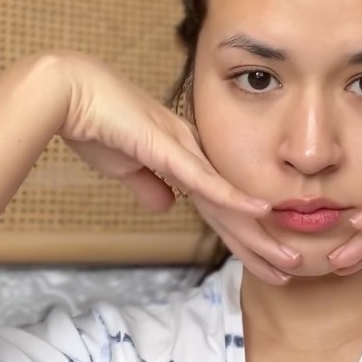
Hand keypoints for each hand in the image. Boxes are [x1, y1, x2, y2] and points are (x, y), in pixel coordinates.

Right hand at [58, 54, 299, 284]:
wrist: (68, 92)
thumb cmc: (93, 124)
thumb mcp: (123, 166)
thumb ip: (146, 185)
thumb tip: (165, 207)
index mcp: (183, 157)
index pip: (219, 207)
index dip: (243, 238)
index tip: (265, 262)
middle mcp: (193, 152)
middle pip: (233, 208)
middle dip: (262, 244)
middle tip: (292, 269)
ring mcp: (183, 148)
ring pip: (227, 200)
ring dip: (259, 233)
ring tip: (289, 258)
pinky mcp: (167, 146)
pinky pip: (205, 179)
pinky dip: (233, 197)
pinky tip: (261, 212)